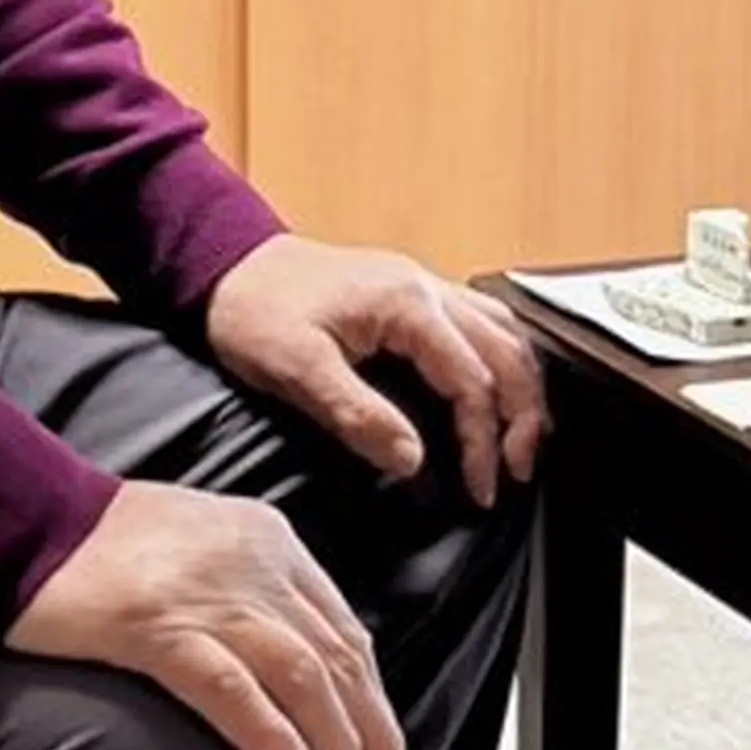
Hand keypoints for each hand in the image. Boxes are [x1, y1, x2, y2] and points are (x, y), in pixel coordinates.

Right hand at [4, 484, 404, 749]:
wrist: (26, 520)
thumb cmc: (103, 547)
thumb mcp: (203, 545)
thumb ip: (250, 589)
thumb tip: (292, 664)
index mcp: (268, 540)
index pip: (343, 628)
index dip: (370, 696)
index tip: (380, 747)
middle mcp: (253, 563)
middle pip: (337, 656)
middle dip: (369, 730)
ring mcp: (206, 594)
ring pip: (302, 676)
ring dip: (337, 743)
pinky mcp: (155, 627)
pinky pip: (233, 688)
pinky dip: (272, 736)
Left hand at [204, 231, 547, 507]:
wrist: (227, 262)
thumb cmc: (255, 309)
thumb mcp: (297, 369)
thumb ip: (358, 414)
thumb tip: (411, 459)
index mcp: (407, 304)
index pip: (472, 379)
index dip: (481, 440)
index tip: (479, 487)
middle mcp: (428, 287)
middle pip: (507, 350)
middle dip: (523, 414)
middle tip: (518, 469)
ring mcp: (423, 284)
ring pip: (503, 329)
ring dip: (521, 383)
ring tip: (523, 434)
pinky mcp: (412, 291)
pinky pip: (481, 319)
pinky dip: (501, 356)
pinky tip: (496, 382)